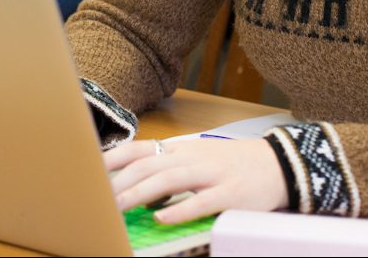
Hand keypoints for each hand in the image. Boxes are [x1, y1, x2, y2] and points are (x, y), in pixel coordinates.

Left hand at [105, 137, 287, 223]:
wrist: (277, 164)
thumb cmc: (230, 164)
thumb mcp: (197, 157)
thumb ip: (169, 166)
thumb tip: (134, 181)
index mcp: (181, 149)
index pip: (140, 148)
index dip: (114, 158)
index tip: (90, 169)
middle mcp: (192, 157)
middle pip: (149, 165)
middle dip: (121, 182)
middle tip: (98, 199)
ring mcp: (211, 173)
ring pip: (170, 179)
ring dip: (141, 193)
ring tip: (118, 207)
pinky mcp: (230, 193)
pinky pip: (201, 201)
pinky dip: (180, 209)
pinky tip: (162, 218)